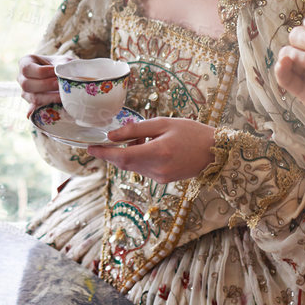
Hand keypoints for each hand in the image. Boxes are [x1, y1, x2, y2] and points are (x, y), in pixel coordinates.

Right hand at [19, 54, 61, 113]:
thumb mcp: (62, 61)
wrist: (63, 75)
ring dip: (49, 97)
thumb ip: (63, 66)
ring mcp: (26, 92)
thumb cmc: (61, 65)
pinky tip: (46, 111)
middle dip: (45, 85)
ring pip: (33, 97)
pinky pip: (36, 109)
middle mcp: (22, 78)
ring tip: (63, 95)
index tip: (56, 71)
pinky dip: (42, 109)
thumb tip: (63, 73)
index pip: (27, 68)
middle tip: (60, 84)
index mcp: (25, 63)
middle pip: (27, 84)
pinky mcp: (33, 104)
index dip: (42, 71)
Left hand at [88, 118, 214, 181]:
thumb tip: (111, 135)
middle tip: (105, 140)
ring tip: (139, 138)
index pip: (121, 157)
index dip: (103, 153)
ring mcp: (160, 178)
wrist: (215, 152)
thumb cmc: (191, 132)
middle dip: (112, 153)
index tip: (89, 148)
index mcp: (158, 153)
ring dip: (127, 154)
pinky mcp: (163, 180)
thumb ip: (135, 130)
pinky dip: (138, 158)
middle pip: (124, 164)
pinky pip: (142, 169)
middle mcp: (157, 170)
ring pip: (132, 167)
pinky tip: (147, 146)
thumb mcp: (163, 124)